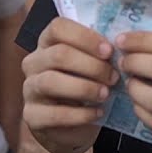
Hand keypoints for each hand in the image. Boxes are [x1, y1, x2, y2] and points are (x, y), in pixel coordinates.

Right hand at [21, 18, 118, 152]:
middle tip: (113, 77)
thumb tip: (122, 47)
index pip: (58, 27)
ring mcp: (29, 89)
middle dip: (91, 66)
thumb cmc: (82, 85)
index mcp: (47, 42)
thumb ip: (98, 53)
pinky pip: (54, 113)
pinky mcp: (32, 115)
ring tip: (105, 94)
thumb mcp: (89, 65)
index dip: (85, 37)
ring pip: (52, 81)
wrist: (69, 124)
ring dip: (84, 88)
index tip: (109, 51)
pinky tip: (97, 113)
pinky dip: (80, 114)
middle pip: (58, 54)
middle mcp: (33, 62)